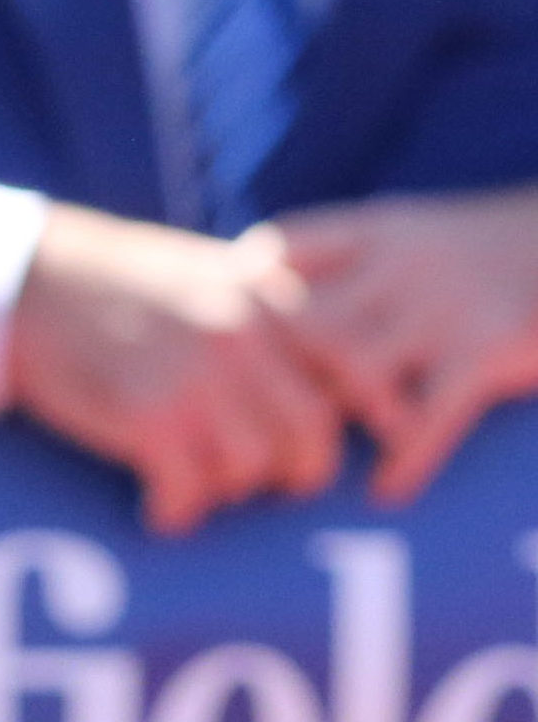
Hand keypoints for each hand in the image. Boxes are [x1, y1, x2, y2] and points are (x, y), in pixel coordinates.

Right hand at [7, 203, 342, 534]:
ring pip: (250, 468)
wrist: (24, 281)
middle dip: (289, 473)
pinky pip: (188, 489)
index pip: (345, 373)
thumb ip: (258, 311)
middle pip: (308, 434)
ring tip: (193, 485)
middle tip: (257, 483)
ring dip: (224, 490)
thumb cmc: (108, 280)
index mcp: (263, 297)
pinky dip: (176, 511)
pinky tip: (157, 510)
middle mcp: (240, 336)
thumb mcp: (201, 272)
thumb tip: (309, 373)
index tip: (320, 447)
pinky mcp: (146, 414)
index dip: (347, 422)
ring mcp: (195, 376)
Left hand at [268, 186, 537, 503]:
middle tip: (259, 424)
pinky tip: (387, 490)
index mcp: (379, 231)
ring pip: (355, 368)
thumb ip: (349, 264)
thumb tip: (258, 302)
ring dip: (333, 421)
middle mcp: (404, 265)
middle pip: (305, 319)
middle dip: (279, 374)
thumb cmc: (486, 257)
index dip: (246, 289)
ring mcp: (446, 308)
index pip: (283, 245)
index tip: (230, 330)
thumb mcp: (416, 234)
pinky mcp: (490, 350)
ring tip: (315, 461)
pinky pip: (430, 417)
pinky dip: (404, 462)